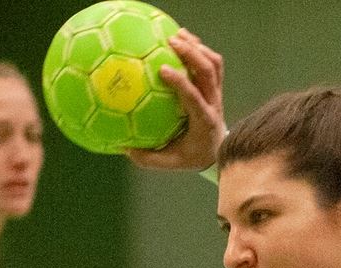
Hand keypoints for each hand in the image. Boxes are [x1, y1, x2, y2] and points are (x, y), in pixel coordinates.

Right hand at [126, 29, 225, 171]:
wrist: (216, 152)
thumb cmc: (191, 156)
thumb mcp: (171, 162)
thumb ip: (149, 158)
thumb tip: (124, 150)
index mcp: (203, 121)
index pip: (194, 97)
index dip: (180, 82)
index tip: (162, 69)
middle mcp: (213, 103)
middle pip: (208, 73)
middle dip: (191, 54)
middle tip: (170, 41)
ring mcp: (217, 93)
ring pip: (214, 64)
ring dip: (198, 47)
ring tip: (178, 33)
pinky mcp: (216, 87)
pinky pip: (213, 63)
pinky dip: (201, 49)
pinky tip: (183, 39)